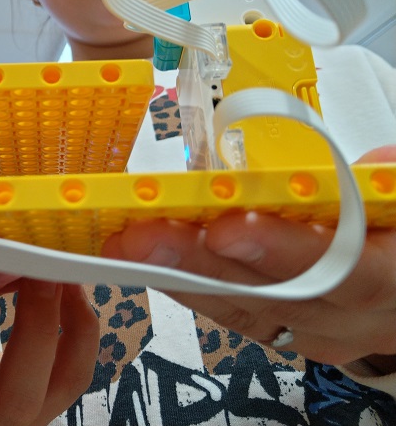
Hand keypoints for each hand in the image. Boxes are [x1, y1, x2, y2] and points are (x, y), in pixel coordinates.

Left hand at [101, 145, 395, 365]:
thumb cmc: (395, 226)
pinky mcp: (280, 329)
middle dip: (201, 264)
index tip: (225, 228)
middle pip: (273, 295)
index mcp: (394, 275)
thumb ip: (387, 179)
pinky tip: (142, 256)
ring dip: (178, 273)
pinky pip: (228, 310)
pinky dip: (182, 282)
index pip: (344, 270)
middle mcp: (356, 318)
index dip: (281, 251)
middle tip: (143, 236)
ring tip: (127, 243)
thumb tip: (369, 165)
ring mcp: (315, 330)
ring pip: (241, 307)